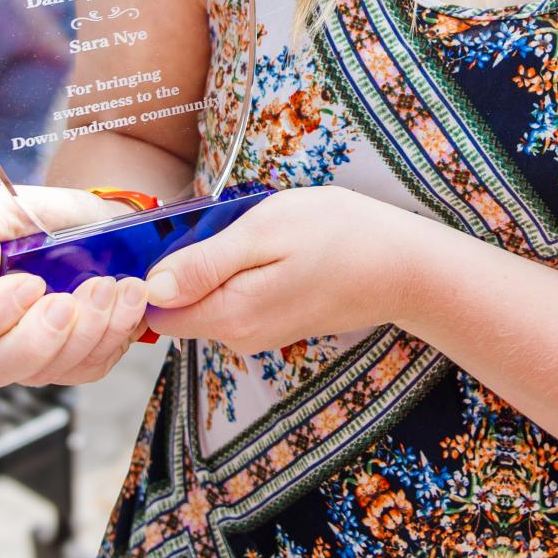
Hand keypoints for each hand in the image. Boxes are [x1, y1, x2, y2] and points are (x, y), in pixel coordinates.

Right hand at [0, 186, 151, 390]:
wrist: (94, 224)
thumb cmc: (41, 219)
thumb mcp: (4, 207)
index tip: (33, 282)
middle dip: (38, 338)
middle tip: (68, 301)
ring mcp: (28, 358)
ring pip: (47, 372)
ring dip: (86, 329)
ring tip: (109, 285)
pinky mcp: (69, 365)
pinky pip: (87, 367)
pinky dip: (113, 333)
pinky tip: (126, 299)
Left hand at [143, 187, 432, 353]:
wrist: (407, 267)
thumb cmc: (339, 236)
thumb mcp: (265, 232)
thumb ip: (204, 263)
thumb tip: (151, 288)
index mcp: (229, 316)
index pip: (155, 310)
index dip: (150, 272)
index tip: (168, 233)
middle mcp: (239, 337)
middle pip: (179, 305)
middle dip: (183, 263)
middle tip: (217, 220)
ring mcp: (259, 335)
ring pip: (207, 300)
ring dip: (212, 264)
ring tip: (246, 228)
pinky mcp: (277, 325)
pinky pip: (234, 299)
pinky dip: (237, 271)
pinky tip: (268, 244)